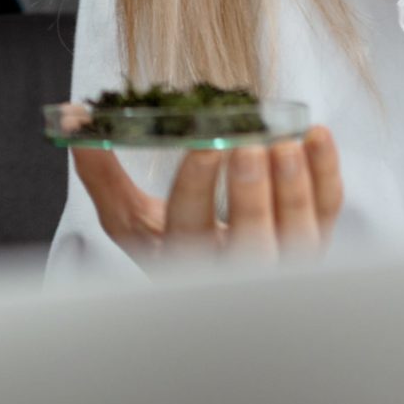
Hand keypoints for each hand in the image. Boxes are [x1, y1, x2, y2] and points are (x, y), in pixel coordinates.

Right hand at [73, 128, 342, 263]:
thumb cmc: (173, 246)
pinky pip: (329, 214)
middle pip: (251, 244)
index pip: (191, 228)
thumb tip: (74, 116)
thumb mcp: (130, 220)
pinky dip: (328, 176)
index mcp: (186, 262)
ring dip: (294, 188)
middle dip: (251, 196)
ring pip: (298, 236)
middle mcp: (238, 272)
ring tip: (287, 142)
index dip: (198, 188)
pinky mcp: (318, 244)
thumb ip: (101, 170)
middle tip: (248, 147)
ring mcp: (284, 264)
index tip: (204, 146)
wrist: (222, 288)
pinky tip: (317, 135)